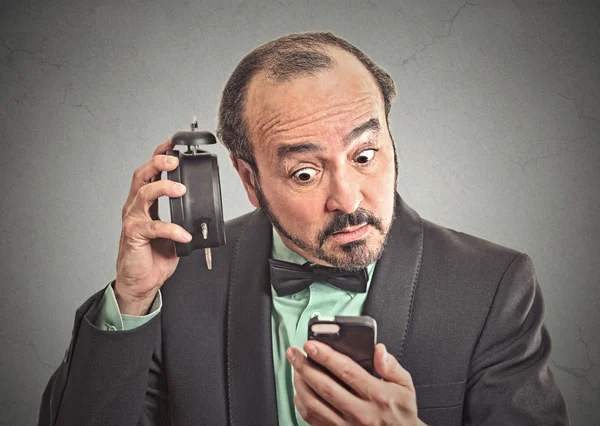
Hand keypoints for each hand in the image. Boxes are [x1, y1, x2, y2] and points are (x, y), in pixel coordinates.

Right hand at [115, 139, 191, 314]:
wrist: (142, 281)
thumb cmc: (155, 255)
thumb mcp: (174, 230)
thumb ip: (183, 216)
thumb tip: (205, 207)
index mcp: (145, 202)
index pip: (151, 172)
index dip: (160, 156)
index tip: (173, 144)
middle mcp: (136, 207)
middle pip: (142, 175)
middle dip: (158, 164)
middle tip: (174, 161)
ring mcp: (133, 219)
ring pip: (144, 194)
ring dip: (164, 188)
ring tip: (181, 190)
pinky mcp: (133, 235)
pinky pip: (153, 226)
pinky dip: (171, 229)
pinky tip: (184, 234)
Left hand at [287, 341, 426, 425]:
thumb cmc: (400, 413)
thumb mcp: (406, 386)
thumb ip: (391, 366)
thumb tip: (378, 349)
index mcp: (377, 396)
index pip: (346, 371)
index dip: (325, 356)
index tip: (311, 344)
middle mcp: (360, 412)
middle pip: (325, 386)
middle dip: (305, 366)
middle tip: (294, 353)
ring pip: (314, 404)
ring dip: (300, 384)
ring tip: (295, 368)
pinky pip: (312, 419)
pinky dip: (301, 403)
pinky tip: (299, 390)